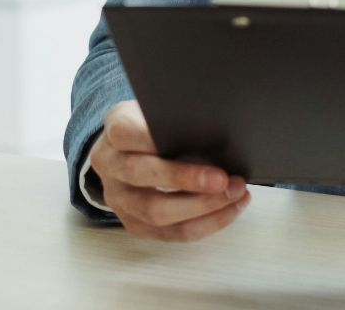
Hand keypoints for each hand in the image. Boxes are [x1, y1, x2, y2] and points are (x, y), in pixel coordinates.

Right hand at [87, 100, 250, 241]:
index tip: (191, 135)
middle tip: (223, 179)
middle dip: (186, 179)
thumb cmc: (151, 127)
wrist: (126, 150)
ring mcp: (118, 199)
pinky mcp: (134, 224)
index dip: (152, 137)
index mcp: (115, 130)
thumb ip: (173, 119)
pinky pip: (170, 233)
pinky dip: (205, 223)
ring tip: (235, 193)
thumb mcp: (155, 111)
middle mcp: (110, 166)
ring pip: (155, 213)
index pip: (126, 133)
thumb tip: (214, 131)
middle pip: (141, 176)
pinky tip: (229, 209)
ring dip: (202, 207)